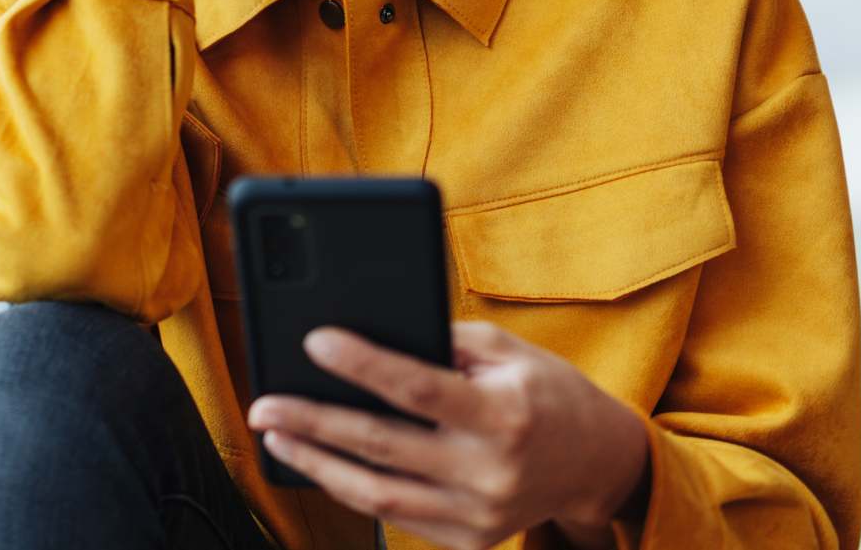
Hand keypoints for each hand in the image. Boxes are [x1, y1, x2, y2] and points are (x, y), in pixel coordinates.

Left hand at [246, 322, 650, 549]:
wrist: (597, 462)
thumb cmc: (544, 391)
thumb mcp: (505, 351)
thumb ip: (441, 341)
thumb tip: (366, 331)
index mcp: (505, 416)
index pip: (417, 388)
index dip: (361, 363)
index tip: (314, 340)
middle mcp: (491, 472)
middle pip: (382, 447)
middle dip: (313, 422)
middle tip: (263, 404)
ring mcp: (479, 515)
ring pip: (378, 495)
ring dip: (317, 464)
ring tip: (276, 435)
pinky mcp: (470, 540)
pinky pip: (396, 517)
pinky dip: (352, 489)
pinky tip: (319, 462)